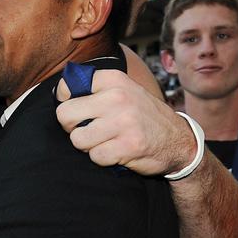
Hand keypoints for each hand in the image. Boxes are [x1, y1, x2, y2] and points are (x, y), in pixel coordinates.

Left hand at [56, 70, 195, 175]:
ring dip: (88, 145)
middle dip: (72, 127)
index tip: (77, 110)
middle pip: (65, 115)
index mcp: (113, 79)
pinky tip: (116, 151)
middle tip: (88, 130)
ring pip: (78, 139)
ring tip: (105, 141)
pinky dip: (102, 158)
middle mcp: (117, 97)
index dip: (65, 102)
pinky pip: (95, 157)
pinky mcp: (128, 146)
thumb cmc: (142, 116)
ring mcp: (123, 122)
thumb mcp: (124, 91)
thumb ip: (94, 89)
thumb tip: (58, 93)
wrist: (179, 140)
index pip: (66, 88)